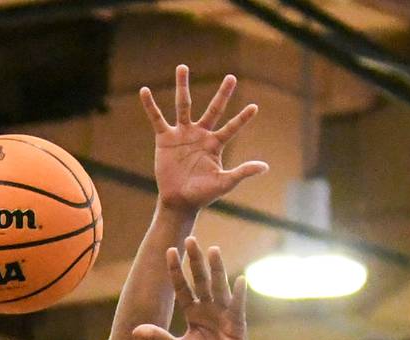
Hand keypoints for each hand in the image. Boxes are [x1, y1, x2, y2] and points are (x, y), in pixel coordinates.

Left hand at [134, 237, 252, 339]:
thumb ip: (159, 338)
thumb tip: (135, 330)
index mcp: (193, 312)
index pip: (182, 287)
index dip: (175, 271)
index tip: (168, 251)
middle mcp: (208, 309)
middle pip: (200, 280)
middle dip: (195, 261)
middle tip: (190, 239)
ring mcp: (223, 314)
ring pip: (218, 287)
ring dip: (216, 269)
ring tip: (213, 249)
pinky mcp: (236, 325)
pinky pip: (237, 307)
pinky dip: (239, 294)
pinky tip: (240, 279)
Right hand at [141, 64, 267, 212]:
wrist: (179, 202)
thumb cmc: (203, 195)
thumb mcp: (225, 182)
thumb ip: (243, 172)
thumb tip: (265, 167)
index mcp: (215, 144)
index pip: (232, 127)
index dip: (242, 118)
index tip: (255, 107)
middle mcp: (200, 134)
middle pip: (213, 109)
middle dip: (223, 94)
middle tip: (232, 77)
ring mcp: (182, 134)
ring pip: (183, 105)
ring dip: (182, 86)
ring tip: (182, 67)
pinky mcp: (165, 138)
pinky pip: (157, 118)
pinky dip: (150, 106)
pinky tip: (144, 91)